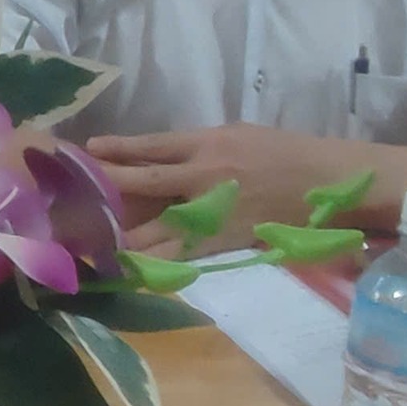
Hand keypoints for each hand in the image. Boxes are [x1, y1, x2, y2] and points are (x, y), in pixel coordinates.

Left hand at [85, 123, 346, 253]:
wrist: (333, 182)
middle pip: (143, 181)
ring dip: (122, 235)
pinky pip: (182, 255)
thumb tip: (160, 158)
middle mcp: (204, 173)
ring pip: (156, 225)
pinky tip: (129, 269)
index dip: (116, 149)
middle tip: (73, 195)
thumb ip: (199, 147)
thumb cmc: (288, 153)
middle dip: (106, 188)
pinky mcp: (225, 240)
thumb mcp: (240, 135)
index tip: (87, 151)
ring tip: (89, 239)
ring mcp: (214, 209)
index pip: (150, 145)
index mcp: (208, 141)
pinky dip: (155, 263)